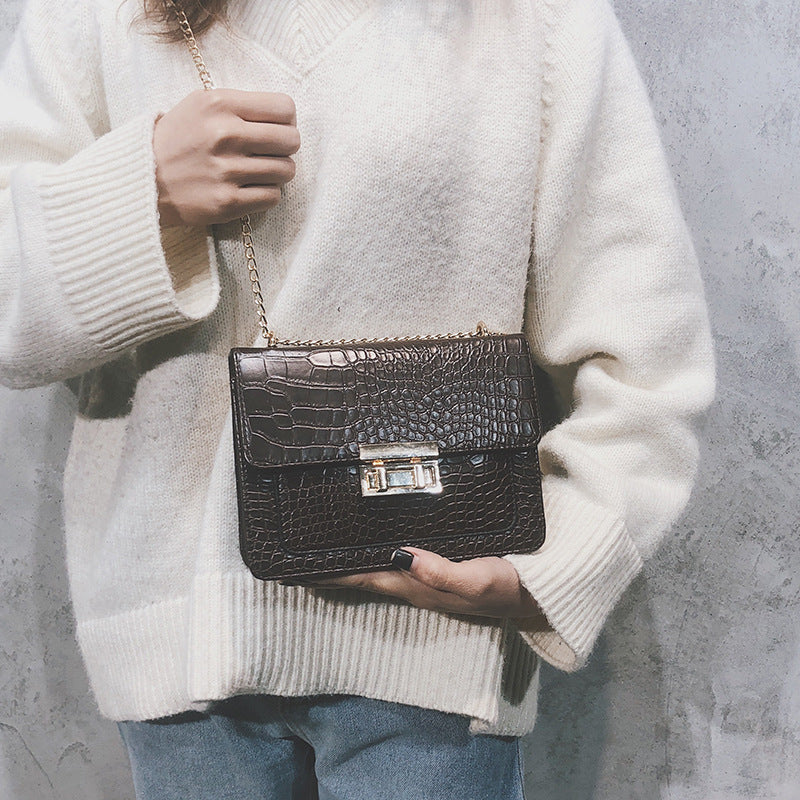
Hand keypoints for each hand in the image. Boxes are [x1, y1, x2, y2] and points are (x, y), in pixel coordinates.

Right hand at [153, 88, 299, 226]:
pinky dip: (267, 194)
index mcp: (220, 104)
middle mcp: (225, 135)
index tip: (277, 128)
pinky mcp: (228, 202)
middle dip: (286, 147)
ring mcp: (227, 171)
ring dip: (278, 172)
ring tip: (260, 171)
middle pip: (291, 140)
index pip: (284, 108)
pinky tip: (251, 189)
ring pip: (286, 170)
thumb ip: (240, 106)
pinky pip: (273, 197)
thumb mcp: (199, 105)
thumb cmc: (177, 140)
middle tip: (272, 152)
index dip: (287, 120)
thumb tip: (285, 118)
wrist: (143, 178)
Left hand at [291, 547, 551, 627]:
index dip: (330, 573)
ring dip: (350, 560)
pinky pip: (396, 557)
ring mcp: (425, 576)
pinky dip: (376, 551)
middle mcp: (414, 582)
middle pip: (363, 573)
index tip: (297, 568)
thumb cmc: (507, 585)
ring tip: (323, 547)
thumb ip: (442, 573)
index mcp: (416, 584)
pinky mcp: (438, 565)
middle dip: (332, 567)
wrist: (537, 594)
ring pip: (377, 566)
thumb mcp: (479, 579)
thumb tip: (401, 555)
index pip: (363, 577)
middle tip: (299, 552)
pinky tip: (373, 541)